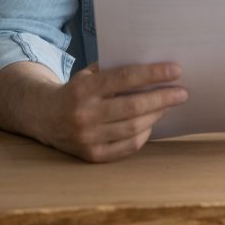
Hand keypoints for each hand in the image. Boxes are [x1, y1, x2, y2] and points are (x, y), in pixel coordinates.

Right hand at [39, 62, 187, 162]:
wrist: (43, 116)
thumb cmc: (75, 90)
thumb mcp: (88, 74)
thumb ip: (115, 71)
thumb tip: (153, 68)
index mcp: (83, 89)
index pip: (124, 78)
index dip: (153, 74)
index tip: (176, 70)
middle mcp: (84, 115)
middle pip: (133, 107)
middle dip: (162, 98)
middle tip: (181, 92)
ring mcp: (87, 138)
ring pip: (133, 128)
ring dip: (156, 115)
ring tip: (167, 105)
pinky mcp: (91, 156)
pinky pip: (127, 146)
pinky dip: (143, 134)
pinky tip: (150, 123)